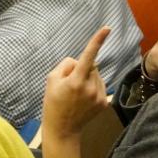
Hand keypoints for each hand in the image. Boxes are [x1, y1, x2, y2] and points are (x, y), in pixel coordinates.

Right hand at [40, 26, 109, 157]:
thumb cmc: (53, 102)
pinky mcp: (104, 102)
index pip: (88, 56)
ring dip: (88, 78)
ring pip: (97, 75)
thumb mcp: (51, 79)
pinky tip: (83, 99)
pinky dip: (93, 87)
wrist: (62, 129)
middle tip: (69, 84)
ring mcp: (99, 96)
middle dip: (82, 69)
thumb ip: (66, 65)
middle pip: (91, 66)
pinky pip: (100, 85)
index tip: (107, 28)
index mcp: (76, 81)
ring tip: (76, 93)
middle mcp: (90, 87)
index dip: (97, 41)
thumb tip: (80, 62)